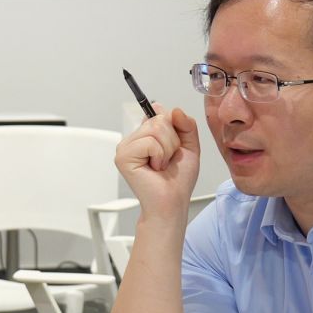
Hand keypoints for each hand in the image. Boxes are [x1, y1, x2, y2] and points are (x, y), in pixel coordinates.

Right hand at [114, 105, 202, 220]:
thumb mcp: (189, 146)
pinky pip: (150, 142)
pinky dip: (159, 156)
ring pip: (155, 129)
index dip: (173, 126)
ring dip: (167, 150)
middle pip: (158, 119)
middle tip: (167, 160)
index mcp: (145, 135)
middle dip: (172, 141)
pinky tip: (154, 168)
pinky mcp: (123, 156)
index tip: (175, 144)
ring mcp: (125, 147)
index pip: (159, 112)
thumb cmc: (178, 180)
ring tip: (161, 165)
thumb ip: (186, 124)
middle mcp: (133, 139)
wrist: (172, 202)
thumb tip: (174, 110)